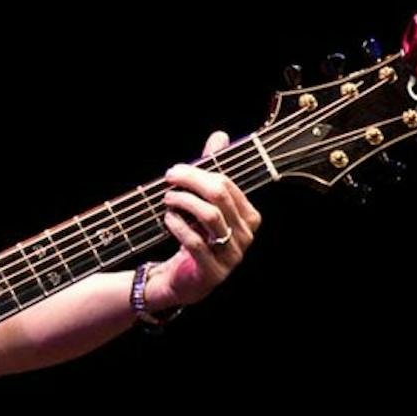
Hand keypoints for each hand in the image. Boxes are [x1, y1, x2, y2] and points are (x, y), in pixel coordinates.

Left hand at [144, 130, 260, 312]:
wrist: (183, 279)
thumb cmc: (195, 237)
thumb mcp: (203, 205)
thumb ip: (212, 172)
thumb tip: (220, 136)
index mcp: (249, 218)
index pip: (227, 185)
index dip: (199, 173)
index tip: (175, 171)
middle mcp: (245, 237)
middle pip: (219, 197)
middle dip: (190, 181)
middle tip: (168, 177)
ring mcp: (232, 257)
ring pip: (209, 216)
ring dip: (183, 202)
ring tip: (167, 199)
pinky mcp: (213, 272)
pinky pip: (195, 241)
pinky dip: (178, 226)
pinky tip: (168, 219)